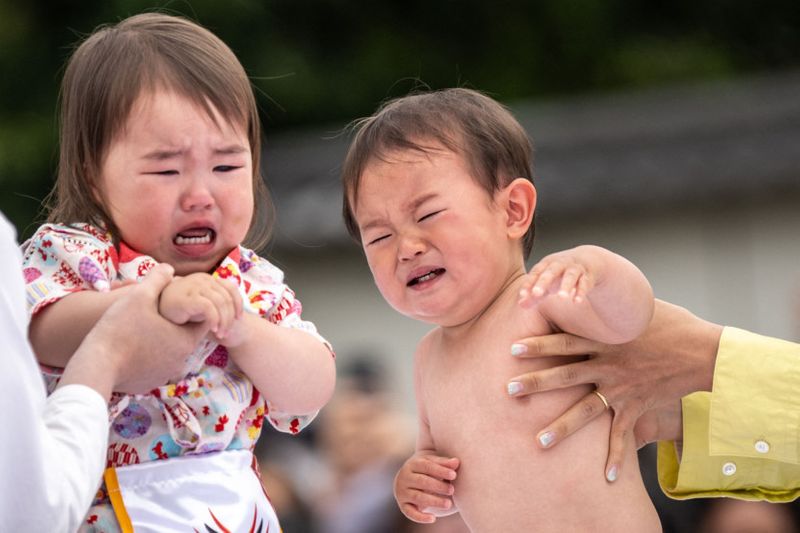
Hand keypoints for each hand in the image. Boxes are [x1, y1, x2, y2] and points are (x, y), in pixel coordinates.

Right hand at [59, 264, 208, 397]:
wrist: (96, 366)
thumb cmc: (120, 328)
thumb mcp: (139, 296)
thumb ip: (157, 279)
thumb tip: (168, 268)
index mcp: (186, 340)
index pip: (202, 322)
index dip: (192, 309)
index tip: (177, 302)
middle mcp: (181, 361)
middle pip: (184, 337)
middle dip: (174, 324)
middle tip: (157, 313)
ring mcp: (165, 375)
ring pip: (168, 352)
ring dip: (160, 341)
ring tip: (141, 328)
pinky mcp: (148, 384)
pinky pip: (153, 366)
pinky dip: (146, 357)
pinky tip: (131, 346)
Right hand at [158, 273, 241, 337]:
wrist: (154, 314)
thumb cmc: (178, 312)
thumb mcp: (200, 306)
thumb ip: (215, 304)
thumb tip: (235, 312)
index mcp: (206, 279)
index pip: (231, 287)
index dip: (239, 303)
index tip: (239, 319)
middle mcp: (201, 279)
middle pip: (227, 297)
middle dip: (230, 317)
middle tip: (226, 332)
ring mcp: (193, 286)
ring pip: (220, 303)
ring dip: (224, 321)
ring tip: (220, 334)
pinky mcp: (186, 297)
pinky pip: (208, 307)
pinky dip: (214, 319)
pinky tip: (213, 329)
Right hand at [394, 453, 459, 522]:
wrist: (409, 480)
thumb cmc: (427, 470)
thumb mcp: (434, 464)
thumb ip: (445, 463)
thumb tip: (456, 462)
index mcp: (413, 464)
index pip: (426, 466)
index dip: (440, 470)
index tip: (454, 475)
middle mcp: (405, 477)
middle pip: (422, 481)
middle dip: (438, 486)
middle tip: (452, 490)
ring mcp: (402, 492)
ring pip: (418, 497)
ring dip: (433, 501)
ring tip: (448, 504)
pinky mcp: (403, 505)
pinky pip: (410, 512)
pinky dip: (421, 517)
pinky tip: (433, 519)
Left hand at [507, 299, 720, 479]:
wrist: (703, 350)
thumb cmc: (671, 322)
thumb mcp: (636, 307)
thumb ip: (608, 307)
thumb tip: (588, 291)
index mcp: (606, 339)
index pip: (564, 340)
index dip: (538, 344)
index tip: (512, 348)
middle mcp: (609, 365)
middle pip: (566, 375)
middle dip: (536, 383)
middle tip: (508, 390)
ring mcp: (622, 388)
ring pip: (586, 411)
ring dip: (562, 427)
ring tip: (539, 441)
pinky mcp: (637, 406)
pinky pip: (623, 434)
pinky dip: (616, 456)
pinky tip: (606, 477)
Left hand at [518, 248, 595, 306]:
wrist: (587, 260)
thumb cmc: (560, 275)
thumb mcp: (546, 283)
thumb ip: (534, 295)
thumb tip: (521, 305)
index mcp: (546, 264)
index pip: (535, 273)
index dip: (528, 284)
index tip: (522, 295)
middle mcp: (560, 264)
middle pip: (551, 271)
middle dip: (543, 282)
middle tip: (536, 294)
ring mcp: (574, 268)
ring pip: (570, 276)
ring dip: (566, 286)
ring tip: (561, 298)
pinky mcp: (587, 276)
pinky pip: (584, 283)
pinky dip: (581, 292)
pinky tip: (577, 301)